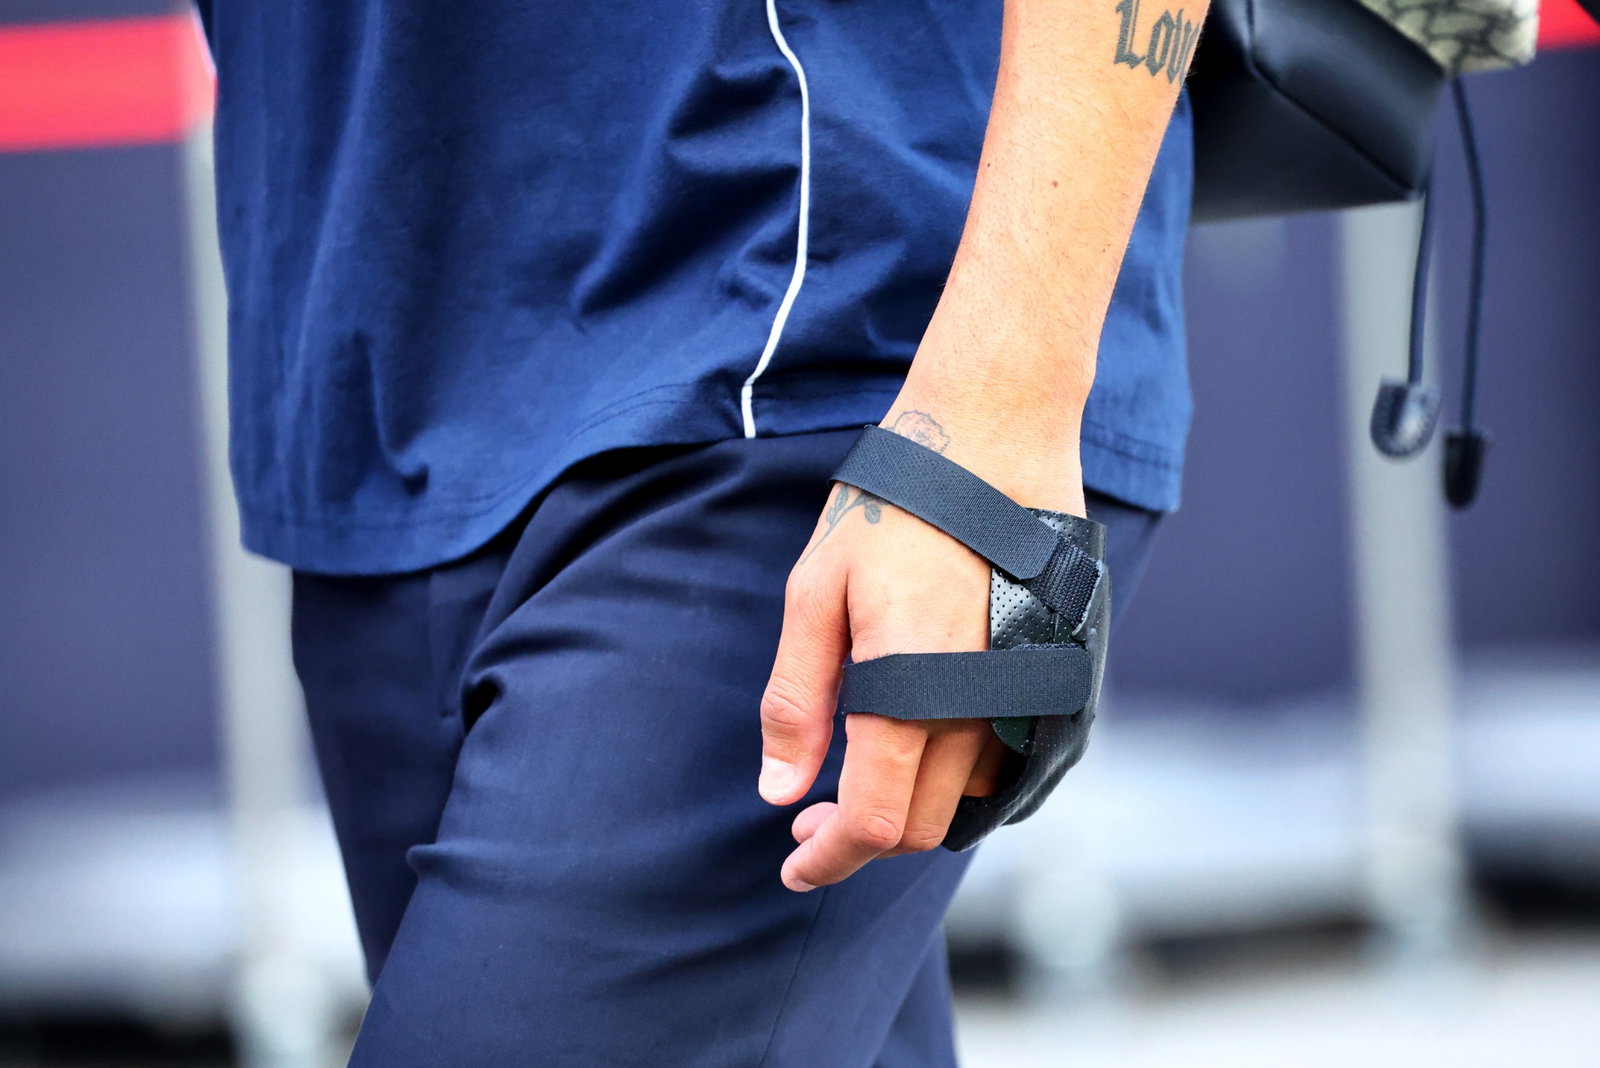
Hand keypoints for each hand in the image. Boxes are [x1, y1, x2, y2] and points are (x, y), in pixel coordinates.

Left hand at [757, 407, 1083, 891]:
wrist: (994, 438)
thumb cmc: (895, 506)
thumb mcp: (815, 592)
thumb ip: (796, 698)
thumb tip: (778, 789)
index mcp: (913, 692)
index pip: (874, 824)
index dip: (828, 860)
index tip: (793, 867)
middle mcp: (983, 709)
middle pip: (923, 826)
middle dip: (861, 839)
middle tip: (810, 817)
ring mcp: (1031, 696)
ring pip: (969, 801)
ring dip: (913, 810)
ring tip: (860, 781)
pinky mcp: (1060, 679)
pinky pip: (1011, 765)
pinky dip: (962, 781)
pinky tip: (922, 750)